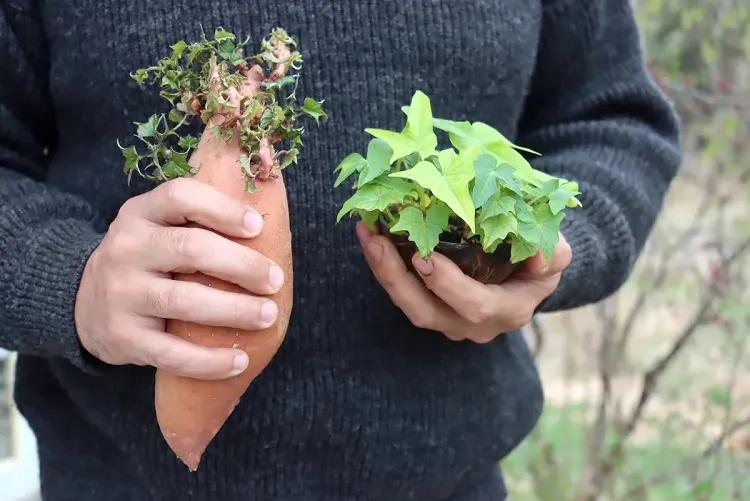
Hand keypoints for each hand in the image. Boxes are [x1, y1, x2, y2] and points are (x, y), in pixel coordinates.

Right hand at [75, 177, 284, 378]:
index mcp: (140, 213)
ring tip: (268, 316)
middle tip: (274, 281)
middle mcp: (126, 248)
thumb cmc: (145, 261)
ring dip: (234, 310)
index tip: (258, 228)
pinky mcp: (123, 337)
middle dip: (242, 265)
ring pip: (184, 300)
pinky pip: (172, 353)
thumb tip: (270, 228)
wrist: (83, 304)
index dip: (222, 209)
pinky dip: (209, 361)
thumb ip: (198, 221)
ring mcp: (121, 294)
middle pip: (191, 248)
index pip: (180, 197)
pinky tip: (239, 361)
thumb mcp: (157, 228)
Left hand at [356, 221, 571, 342]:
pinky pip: (404, 292)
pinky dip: (385, 266)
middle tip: (378, 242)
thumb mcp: (558, 254)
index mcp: (508, 310)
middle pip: (428, 313)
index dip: (448, 285)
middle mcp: (474, 324)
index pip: (475, 306)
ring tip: (367, 234)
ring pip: (409, 305)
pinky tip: (372, 236)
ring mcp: (449, 319)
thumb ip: (554, 254)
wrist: (529, 269)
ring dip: (384, 271)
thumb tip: (538, 254)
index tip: (425, 258)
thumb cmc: (542, 259)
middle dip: (398, 279)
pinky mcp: (431, 305)